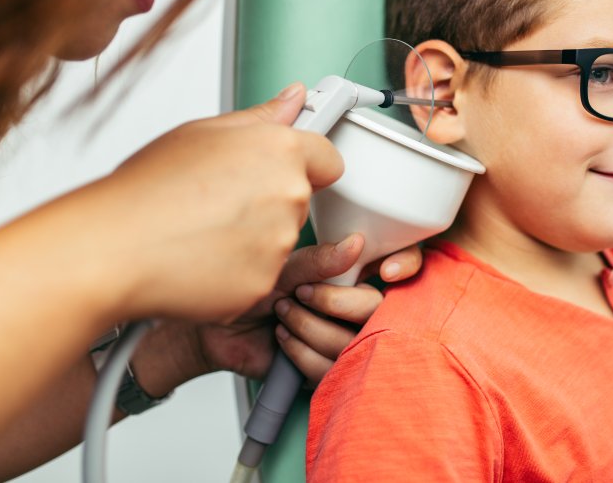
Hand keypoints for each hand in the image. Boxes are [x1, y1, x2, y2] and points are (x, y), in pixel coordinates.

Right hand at [85, 82, 343, 323]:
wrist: (111, 249)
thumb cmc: (145, 190)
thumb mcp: (200, 133)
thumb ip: (260, 118)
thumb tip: (293, 99)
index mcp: (278, 150)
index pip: (327, 158)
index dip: (307, 163)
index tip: (289, 168)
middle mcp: (288, 195)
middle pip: (299, 199)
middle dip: (268, 201)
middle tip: (218, 201)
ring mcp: (279, 243)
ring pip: (279, 240)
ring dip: (252, 239)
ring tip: (201, 230)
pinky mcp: (263, 285)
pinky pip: (260, 277)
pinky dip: (236, 273)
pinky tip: (199, 259)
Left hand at [129, 237, 423, 391]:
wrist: (207, 329)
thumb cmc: (242, 287)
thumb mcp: (279, 266)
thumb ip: (319, 260)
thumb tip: (356, 244)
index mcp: (352, 270)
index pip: (403, 265)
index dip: (405, 266)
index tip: (386, 271)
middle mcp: (355, 303)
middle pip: (378, 309)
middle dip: (335, 301)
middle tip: (301, 294)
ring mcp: (344, 336)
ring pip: (354, 341)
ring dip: (311, 326)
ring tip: (283, 314)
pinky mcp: (327, 367)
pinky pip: (331, 367)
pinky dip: (301, 352)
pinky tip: (282, 339)